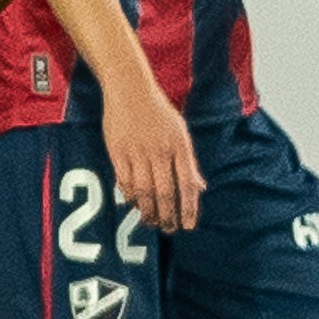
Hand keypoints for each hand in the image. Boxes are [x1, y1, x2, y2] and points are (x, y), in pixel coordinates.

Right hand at [104, 76, 204, 233]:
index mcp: (179, 147)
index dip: (189, 209)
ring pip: (144, 191)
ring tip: (151, 222)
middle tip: (169, 230)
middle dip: (168, 216)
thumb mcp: (180, 133)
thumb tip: (200, 188)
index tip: (189, 225)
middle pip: (166, 192)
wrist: (130, 89)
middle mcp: (160, 151)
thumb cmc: (159, 112)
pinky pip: (124, 181)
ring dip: (149, 211)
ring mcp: (137, 152)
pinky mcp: (117, 152)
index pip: (187, 185)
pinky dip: (130, 196)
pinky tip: (135, 205)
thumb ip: (189, 163)